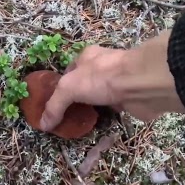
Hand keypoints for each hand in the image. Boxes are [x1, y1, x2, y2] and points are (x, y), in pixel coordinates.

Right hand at [40, 30, 184, 131]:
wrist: (141, 84)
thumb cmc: (102, 77)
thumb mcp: (69, 88)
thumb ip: (55, 105)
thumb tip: (43, 124)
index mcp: (87, 57)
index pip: (69, 72)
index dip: (60, 88)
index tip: (54, 107)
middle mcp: (102, 67)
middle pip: (84, 86)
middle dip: (76, 101)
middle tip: (65, 119)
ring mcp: (117, 83)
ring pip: (99, 98)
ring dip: (91, 110)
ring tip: (79, 126)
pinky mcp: (129, 98)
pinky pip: (113, 109)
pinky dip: (106, 117)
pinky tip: (98, 127)